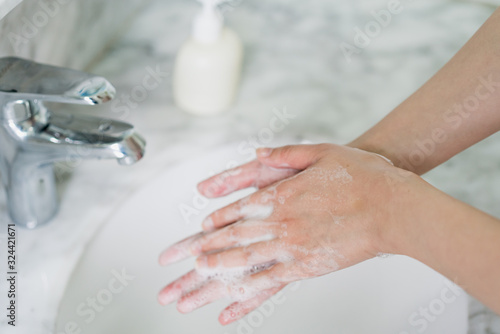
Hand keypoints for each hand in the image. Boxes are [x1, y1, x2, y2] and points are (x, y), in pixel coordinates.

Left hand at [158, 144, 418, 324]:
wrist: (395, 205)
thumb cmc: (362, 177)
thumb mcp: (321, 152)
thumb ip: (284, 155)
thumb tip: (257, 154)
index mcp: (282, 195)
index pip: (237, 212)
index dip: (212, 225)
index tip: (194, 237)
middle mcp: (281, 223)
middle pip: (232, 242)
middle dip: (199, 258)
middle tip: (174, 270)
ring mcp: (293, 248)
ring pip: (243, 265)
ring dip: (214, 277)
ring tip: (189, 289)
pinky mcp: (308, 267)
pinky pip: (270, 284)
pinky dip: (246, 297)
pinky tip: (228, 309)